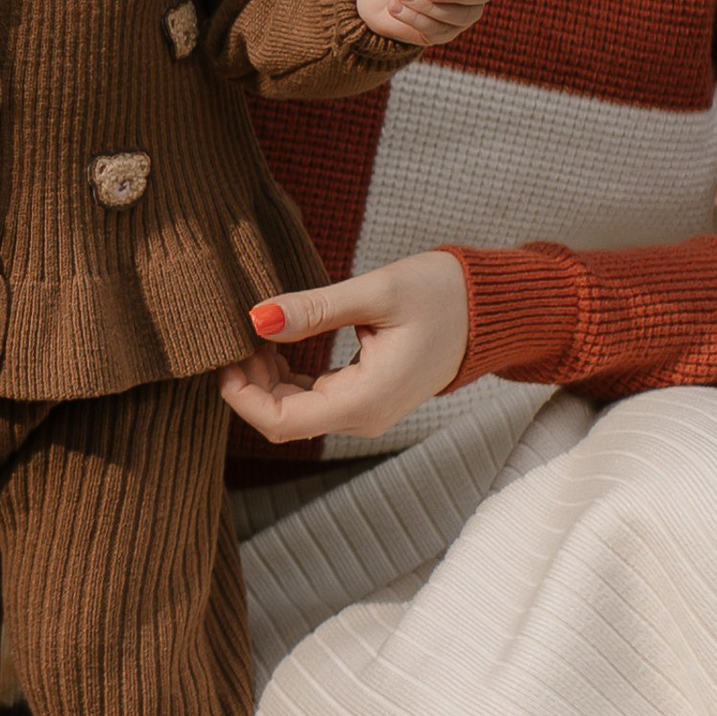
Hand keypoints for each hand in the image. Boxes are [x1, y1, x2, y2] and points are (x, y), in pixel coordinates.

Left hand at [218, 252, 472, 445]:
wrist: (491, 309)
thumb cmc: (443, 294)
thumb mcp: (377, 292)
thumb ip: (315, 308)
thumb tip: (257, 317)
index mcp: (366, 400)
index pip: (282, 423)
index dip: (242, 396)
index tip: (225, 355)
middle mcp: (363, 417)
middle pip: (283, 421)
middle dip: (249, 384)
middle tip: (233, 336)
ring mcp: (365, 411)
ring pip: (295, 412)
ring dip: (265, 380)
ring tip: (253, 334)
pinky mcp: (366, 398)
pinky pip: (312, 400)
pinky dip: (286, 377)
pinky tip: (276, 343)